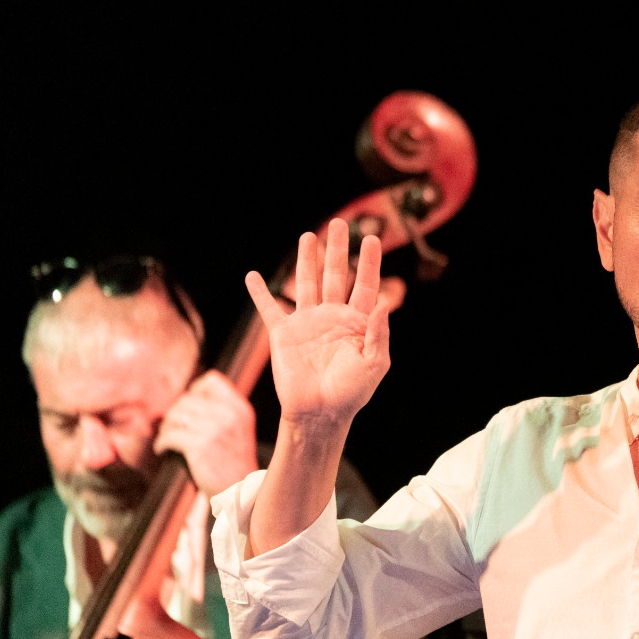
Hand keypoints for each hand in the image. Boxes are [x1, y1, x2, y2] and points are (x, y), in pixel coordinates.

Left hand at [154, 369, 258, 496]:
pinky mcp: (199, 446)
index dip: (195, 390)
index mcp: (240, 408)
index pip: (212, 380)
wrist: (240, 491)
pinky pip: (170, 436)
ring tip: (166, 438)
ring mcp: (214, 429)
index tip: (189, 406)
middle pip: (187, 398)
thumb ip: (221, 411)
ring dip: (166, 428)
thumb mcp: (238, 429)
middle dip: (175, 412)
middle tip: (172, 427)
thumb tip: (186, 398)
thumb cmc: (234, 462)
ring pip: (176, 415)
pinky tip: (162, 450)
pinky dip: (161, 443)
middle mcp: (229, 414)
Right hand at [246, 218, 403, 429]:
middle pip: (335, 275)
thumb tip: (385, 301)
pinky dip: (260, 293)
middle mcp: (332, 317)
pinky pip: (269, 308)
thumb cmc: (351, 393)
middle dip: (337, 250)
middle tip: (339, 224)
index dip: (369, 263)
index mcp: (357, 322)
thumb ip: (378, 332)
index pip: (365, 285)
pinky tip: (252, 276)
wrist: (319, 414)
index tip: (372, 239)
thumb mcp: (375, 363)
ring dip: (306, 260)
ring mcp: (307, 323)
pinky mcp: (283, 334)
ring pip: (306, 283)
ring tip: (308, 236)